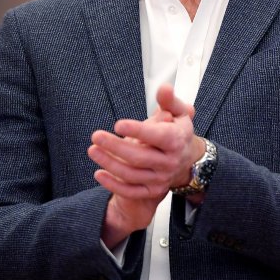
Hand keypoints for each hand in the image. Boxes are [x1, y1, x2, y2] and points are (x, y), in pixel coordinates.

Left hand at [89, 85, 203, 245]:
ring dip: (109, 163)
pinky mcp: (152, 190)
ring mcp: (161, 178)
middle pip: (139, 157)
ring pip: (131, 174)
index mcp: (176, 141)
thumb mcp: (179, 113)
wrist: (187, 160)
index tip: (118, 124)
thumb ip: (169, 101)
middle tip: (96, 136)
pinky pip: (131, 191)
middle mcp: (170, 162)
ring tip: (93, 150)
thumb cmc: (177, 132)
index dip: (138, 130)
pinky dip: (113, 184)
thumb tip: (164, 88)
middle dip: (115, 146)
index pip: (158, 136)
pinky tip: (99, 173)